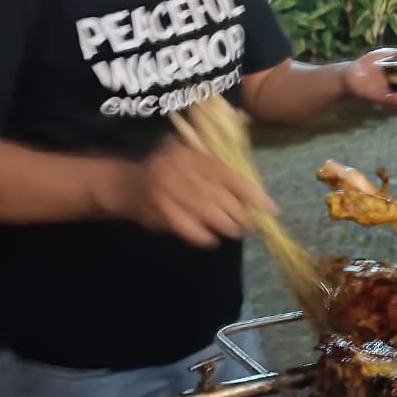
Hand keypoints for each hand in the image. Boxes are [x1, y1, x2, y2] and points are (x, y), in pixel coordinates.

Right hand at [101, 137, 276, 247]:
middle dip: (242, 215)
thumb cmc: (166, 171)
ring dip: (227, 227)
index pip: (231, 176)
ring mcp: (170, 192)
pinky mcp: (161, 212)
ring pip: (210, 214)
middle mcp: (183, 172)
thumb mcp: (190, 159)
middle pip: (223, 199)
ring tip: (235, 231)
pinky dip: (204, 236)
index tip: (271, 209)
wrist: (125, 184)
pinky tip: (211, 238)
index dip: (253, 194)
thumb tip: (253, 194)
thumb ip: (216, 172)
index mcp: (195, 157)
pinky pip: (190, 229)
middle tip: (252, 224)